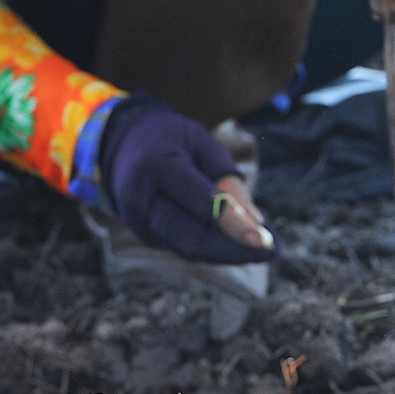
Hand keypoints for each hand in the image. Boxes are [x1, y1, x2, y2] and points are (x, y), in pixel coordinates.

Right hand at [101, 97, 275, 263]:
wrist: (121, 144)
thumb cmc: (171, 139)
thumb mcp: (203, 145)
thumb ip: (227, 183)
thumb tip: (256, 226)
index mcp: (157, 167)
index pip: (201, 204)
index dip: (235, 224)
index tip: (267, 240)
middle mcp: (141, 200)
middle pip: (192, 239)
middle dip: (235, 250)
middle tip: (272, 252)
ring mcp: (138, 222)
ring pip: (188, 249)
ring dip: (228, 254)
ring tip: (263, 249)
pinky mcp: (144, 235)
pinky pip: (182, 247)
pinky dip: (212, 249)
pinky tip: (238, 243)